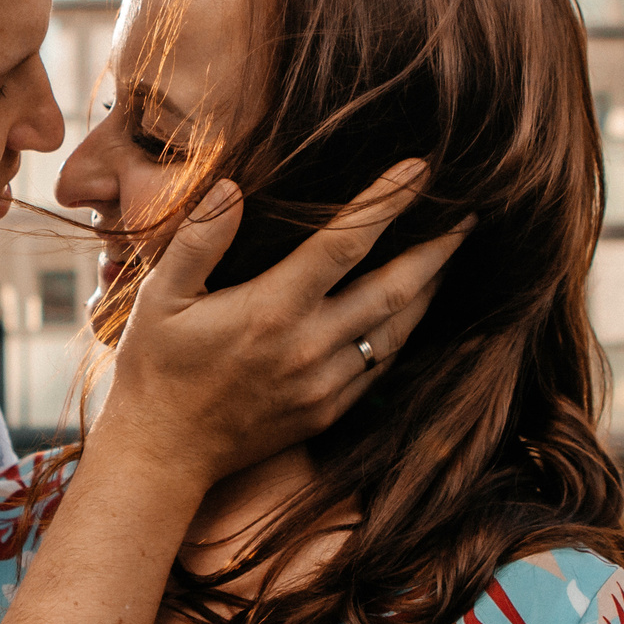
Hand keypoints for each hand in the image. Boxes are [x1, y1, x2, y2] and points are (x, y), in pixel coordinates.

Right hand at [97, 159, 460, 483]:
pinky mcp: (328, 410)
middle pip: (395, 288)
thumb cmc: (155, 368)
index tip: (421, 169)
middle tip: (469, 216)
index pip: (346, 242)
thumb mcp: (159, 296)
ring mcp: (325, 384)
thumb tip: (233, 187)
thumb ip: (199, 238)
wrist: (163, 455)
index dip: (388, 202)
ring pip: (398, 330)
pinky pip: (381, 367)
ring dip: (429, 291)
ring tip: (449, 258)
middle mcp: (310, 346)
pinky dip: (403, 333)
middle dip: (437, 249)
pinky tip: (409, 312)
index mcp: (273, 309)